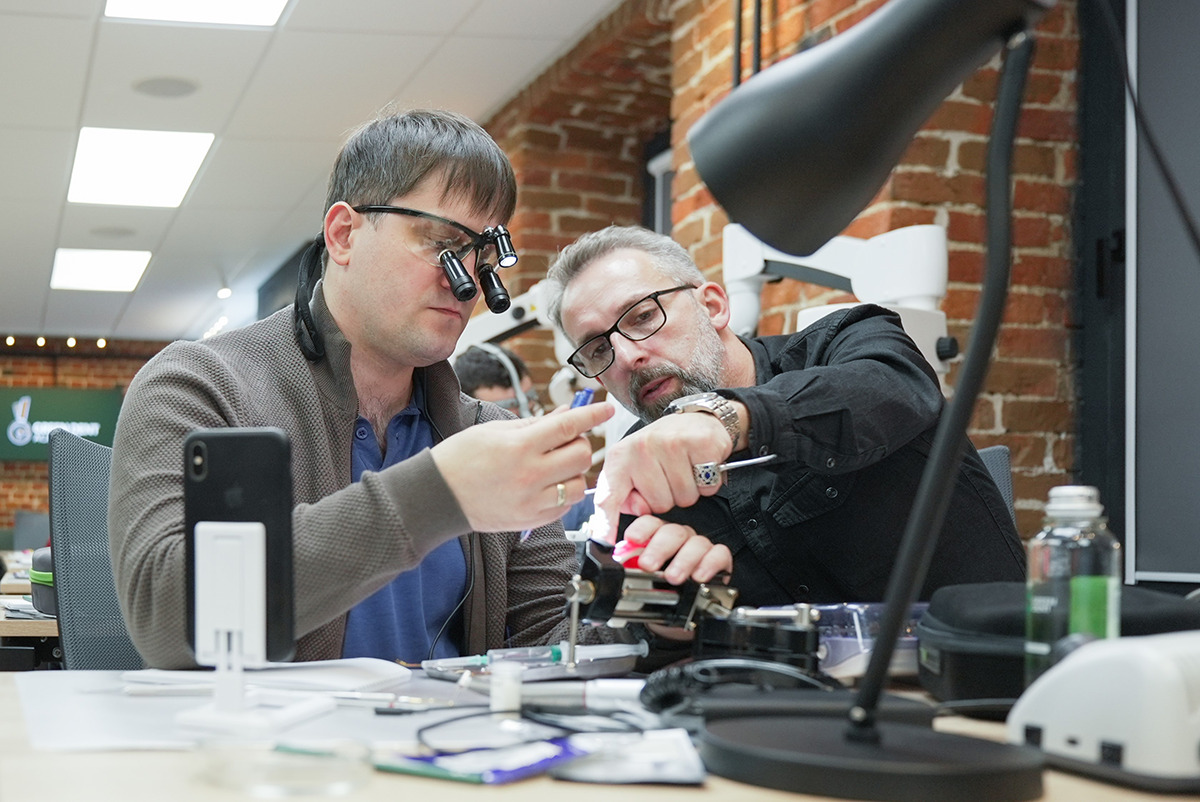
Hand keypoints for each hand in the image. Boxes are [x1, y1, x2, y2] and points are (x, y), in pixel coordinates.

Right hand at [431, 401, 612, 531]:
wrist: (437, 496)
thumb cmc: (461, 457)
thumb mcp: (495, 430)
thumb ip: (535, 423)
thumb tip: (567, 414)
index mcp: (519, 446)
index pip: (568, 426)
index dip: (593, 414)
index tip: (606, 408)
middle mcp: (530, 475)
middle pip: (581, 455)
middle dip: (579, 443)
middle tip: (565, 440)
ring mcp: (532, 501)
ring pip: (579, 485)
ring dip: (574, 472)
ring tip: (555, 466)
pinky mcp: (531, 521)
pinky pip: (564, 507)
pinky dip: (562, 493)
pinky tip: (546, 484)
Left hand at [591, 407, 743, 541]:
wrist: (695, 419)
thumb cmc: (662, 448)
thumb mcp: (635, 467)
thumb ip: (627, 495)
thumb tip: (640, 511)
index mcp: (620, 457)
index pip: (609, 495)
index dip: (606, 522)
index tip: (603, 541)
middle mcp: (641, 448)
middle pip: (659, 506)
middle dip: (668, 498)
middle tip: (669, 475)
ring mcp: (671, 444)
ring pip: (684, 499)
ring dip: (689, 491)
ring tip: (684, 469)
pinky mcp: (700, 444)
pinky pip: (705, 488)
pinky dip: (707, 483)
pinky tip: (700, 465)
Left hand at [619, 515, 731, 584]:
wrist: (681, 612)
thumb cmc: (660, 591)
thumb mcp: (640, 582)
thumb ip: (626, 573)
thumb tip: (608, 577)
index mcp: (658, 538)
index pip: (650, 523)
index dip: (641, 529)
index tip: (632, 539)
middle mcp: (679, 538)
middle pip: (672, 532)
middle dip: (659, 548)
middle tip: (648, 565)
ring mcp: (699, 547)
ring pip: (696, 542)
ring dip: (683, 560)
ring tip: (673, 577)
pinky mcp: (718, 559)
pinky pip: (719, 553)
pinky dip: (709, 564)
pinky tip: (699, 576)